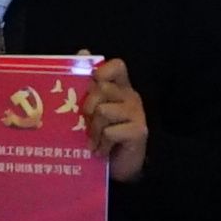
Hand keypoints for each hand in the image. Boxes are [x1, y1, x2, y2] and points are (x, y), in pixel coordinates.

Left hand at [84, 59, 152, 179]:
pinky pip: (110, 131)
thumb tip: (82, 52)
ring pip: (103, 111)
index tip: (91, 84)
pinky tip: (102, 150)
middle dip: (87, 108)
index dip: (102, 71)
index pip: (117, 66)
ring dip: (93, 130)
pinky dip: (102, 143)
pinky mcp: (139, 132)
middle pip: (102, 89)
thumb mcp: (91, 110)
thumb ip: (86, 84)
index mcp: (120, 88)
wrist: (118, 168)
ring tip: (93, 140)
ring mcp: (137, 114)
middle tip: (85, 123)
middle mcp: (130, 97)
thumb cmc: (102, 137)